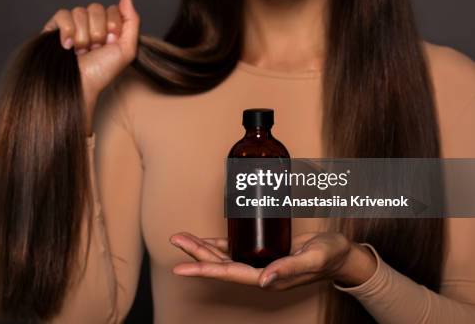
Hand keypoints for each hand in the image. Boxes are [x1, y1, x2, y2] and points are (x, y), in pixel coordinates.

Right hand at [42, 0, 139, 134]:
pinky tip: (68, 46)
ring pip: (79, 12)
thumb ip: (132, 20)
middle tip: (96, 49)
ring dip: (83, 36)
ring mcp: (72, 26)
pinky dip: (67, 30)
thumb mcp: (127, 48)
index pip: (112, 8)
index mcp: (106, 27)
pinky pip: (62, 15)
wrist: (82, 85)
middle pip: (96, 8)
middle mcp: (89, 24)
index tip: (110, 44)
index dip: (113, 26)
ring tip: (82, 51)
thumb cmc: (103, 72)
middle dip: (98, 32)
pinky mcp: (54, 28)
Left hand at [170, 231, 376, 288]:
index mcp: (268, 278)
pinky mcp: (263, 252)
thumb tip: (263, 281)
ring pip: (224, 256)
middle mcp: (260, 273)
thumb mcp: (313, 258)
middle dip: (196, 253)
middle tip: (175, 239)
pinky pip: (235, 249)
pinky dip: (219, 244)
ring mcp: (260, 263)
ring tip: (182, 238)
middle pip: (221, 264)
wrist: (342, 254)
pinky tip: (205, 240)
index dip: (204, 269)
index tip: (181, 267)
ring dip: (203, 247)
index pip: (229, 273)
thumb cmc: (330, 255)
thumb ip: (289, 269)